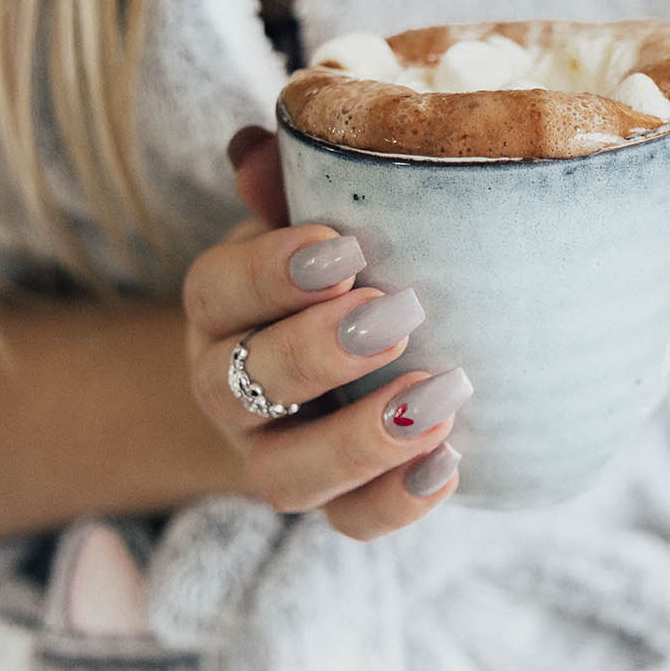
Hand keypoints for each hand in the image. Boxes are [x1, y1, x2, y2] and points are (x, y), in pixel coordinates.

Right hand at [180, 129, 469, 539]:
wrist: (350, 356)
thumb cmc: (343, 264)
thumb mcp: (312, 215)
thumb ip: (289, 184)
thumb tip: (255, 147)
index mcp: (221, 306)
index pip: (217, 293)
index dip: (271, 275)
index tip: (346, 250)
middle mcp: (229, 387)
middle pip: (237, 386)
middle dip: (315, 354)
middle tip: (398, 315)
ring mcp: (273, 454)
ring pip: (284, 476)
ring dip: (360, 441)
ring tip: (439, 399)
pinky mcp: (330, 501)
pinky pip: (349, 523)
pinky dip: (396, 501)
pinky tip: (452, 462)